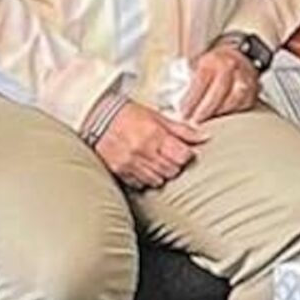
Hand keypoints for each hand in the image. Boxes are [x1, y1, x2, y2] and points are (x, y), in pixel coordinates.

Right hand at [92, 101, 208, 188]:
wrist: (95, 117)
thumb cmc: (127, 115)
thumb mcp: (157, 116)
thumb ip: (181, 129)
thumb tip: (205, 136)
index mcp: (154, 135)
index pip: (182, 156)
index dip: (186, 155)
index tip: (182, 151)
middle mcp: (142, 151)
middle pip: (172, 170)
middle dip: (175, 165)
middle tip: (169, 156)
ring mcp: (130, 164)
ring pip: (158, 180)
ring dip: (161, 173)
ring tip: (155, 161)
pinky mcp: (119, 172)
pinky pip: (140, 184)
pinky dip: (145, 179)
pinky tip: (143, 168)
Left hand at [179, 44, 261, 122]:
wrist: (238, 56)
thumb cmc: (214, 64)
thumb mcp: (199, 65)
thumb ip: (190, 81)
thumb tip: (174, 103)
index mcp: (212, 60)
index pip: (200, 82)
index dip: (191, 101)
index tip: (183, 114)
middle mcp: (230, 67)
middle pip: (217, 92)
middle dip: (204, 111)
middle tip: (194, 123)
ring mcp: (244, 78)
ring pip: (233, 100)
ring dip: (219, 114)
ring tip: (208, 124)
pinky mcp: (253, 90)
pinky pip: (243, 105)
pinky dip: (232, 115)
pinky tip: (222, 120)